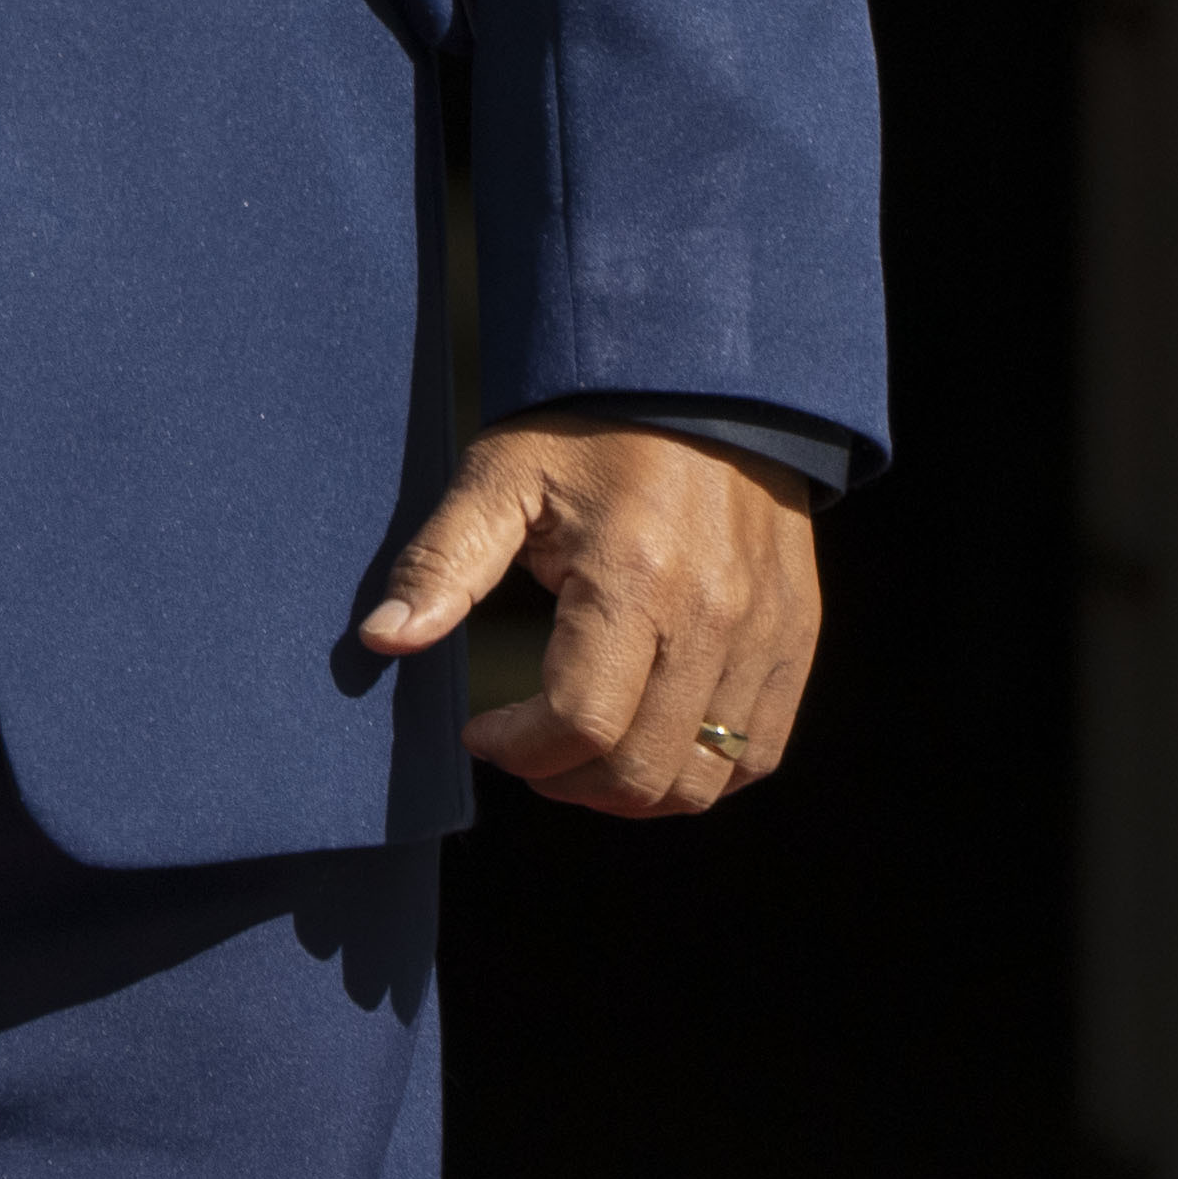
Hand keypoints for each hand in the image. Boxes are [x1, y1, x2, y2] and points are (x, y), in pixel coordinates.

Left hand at [359, 419, 821, 815]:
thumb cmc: (587, 432)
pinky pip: (758, 754)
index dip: (518, 749)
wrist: (701, 386)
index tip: (479, 732)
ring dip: (630, 792)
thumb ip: (443, 562)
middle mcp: (713, 619)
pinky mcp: (794, 641)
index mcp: (634, 580)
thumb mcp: (499, 477)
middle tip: (523, 753)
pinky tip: (645, 747)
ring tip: (578, 758)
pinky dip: (698, 775)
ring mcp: (765, 636)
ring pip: (702, 778)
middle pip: (641, 769)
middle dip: (565, 781)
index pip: (580, 722)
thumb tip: (383, 638)